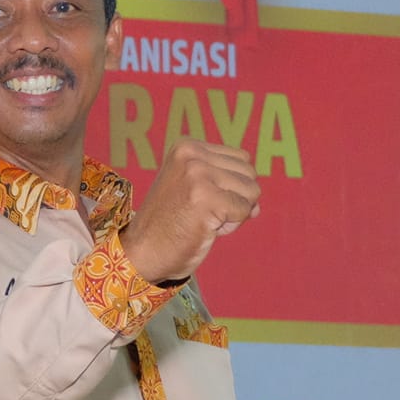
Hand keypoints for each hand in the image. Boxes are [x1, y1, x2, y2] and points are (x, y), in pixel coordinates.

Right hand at [118, 139, 259, 283]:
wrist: (142, 253)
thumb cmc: (169, 226)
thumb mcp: (194, 190)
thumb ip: (226, 185)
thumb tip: (257, 205)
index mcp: (187, 146)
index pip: (241, 159)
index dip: (230, 186)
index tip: (201, 200)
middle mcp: (191, 154)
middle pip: (250, 173)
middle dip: (235, 198)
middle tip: (202, 213)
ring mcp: (197, 175)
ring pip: (252, 191)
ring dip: (234, 213)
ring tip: (203, 220)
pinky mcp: (205, 197)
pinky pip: (244, 211)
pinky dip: (231, 226)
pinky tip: (205, 228)